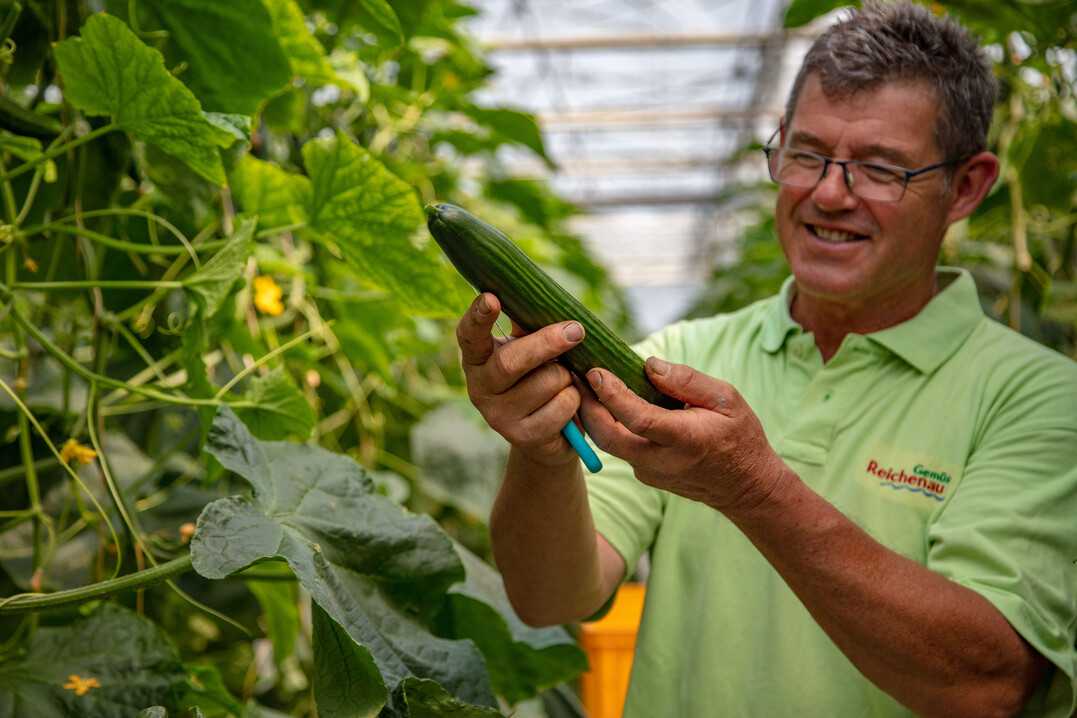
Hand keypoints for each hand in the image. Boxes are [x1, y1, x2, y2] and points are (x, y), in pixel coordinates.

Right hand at [456, 292, 585, 467]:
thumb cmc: (539, 379)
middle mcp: (480, 389)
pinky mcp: (523, 436)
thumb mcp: (530, 351)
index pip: (468, 336)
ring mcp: (499, 416)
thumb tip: (537, 298)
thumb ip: (528, 327)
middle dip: (548, 343)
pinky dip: (575, 398)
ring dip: (567, 376)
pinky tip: (570, 402)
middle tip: (576, 331)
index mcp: (478, 360)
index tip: (490, 297)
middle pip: (511, 361)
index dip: (477, 317)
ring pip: (546, 382)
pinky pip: (561, 406)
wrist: (548, 435)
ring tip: (566, 380)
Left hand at [580, 357, 790, 513]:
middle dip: (586, 407)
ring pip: (608, 445)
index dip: (612, 395)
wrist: (745, 487)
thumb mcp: (726, 399)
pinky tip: (603, 402)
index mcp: (685, 440)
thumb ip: (688, 380)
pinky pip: (619, 448)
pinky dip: (607, 425)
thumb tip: (649, 365)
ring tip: (581, 384)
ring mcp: (650, 473)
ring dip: (592, 415)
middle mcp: (662, 461)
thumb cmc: (739, 436)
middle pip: (609, 438)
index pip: (638, 419)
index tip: (596, 371)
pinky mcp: (644, 475)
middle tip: (574, 376)